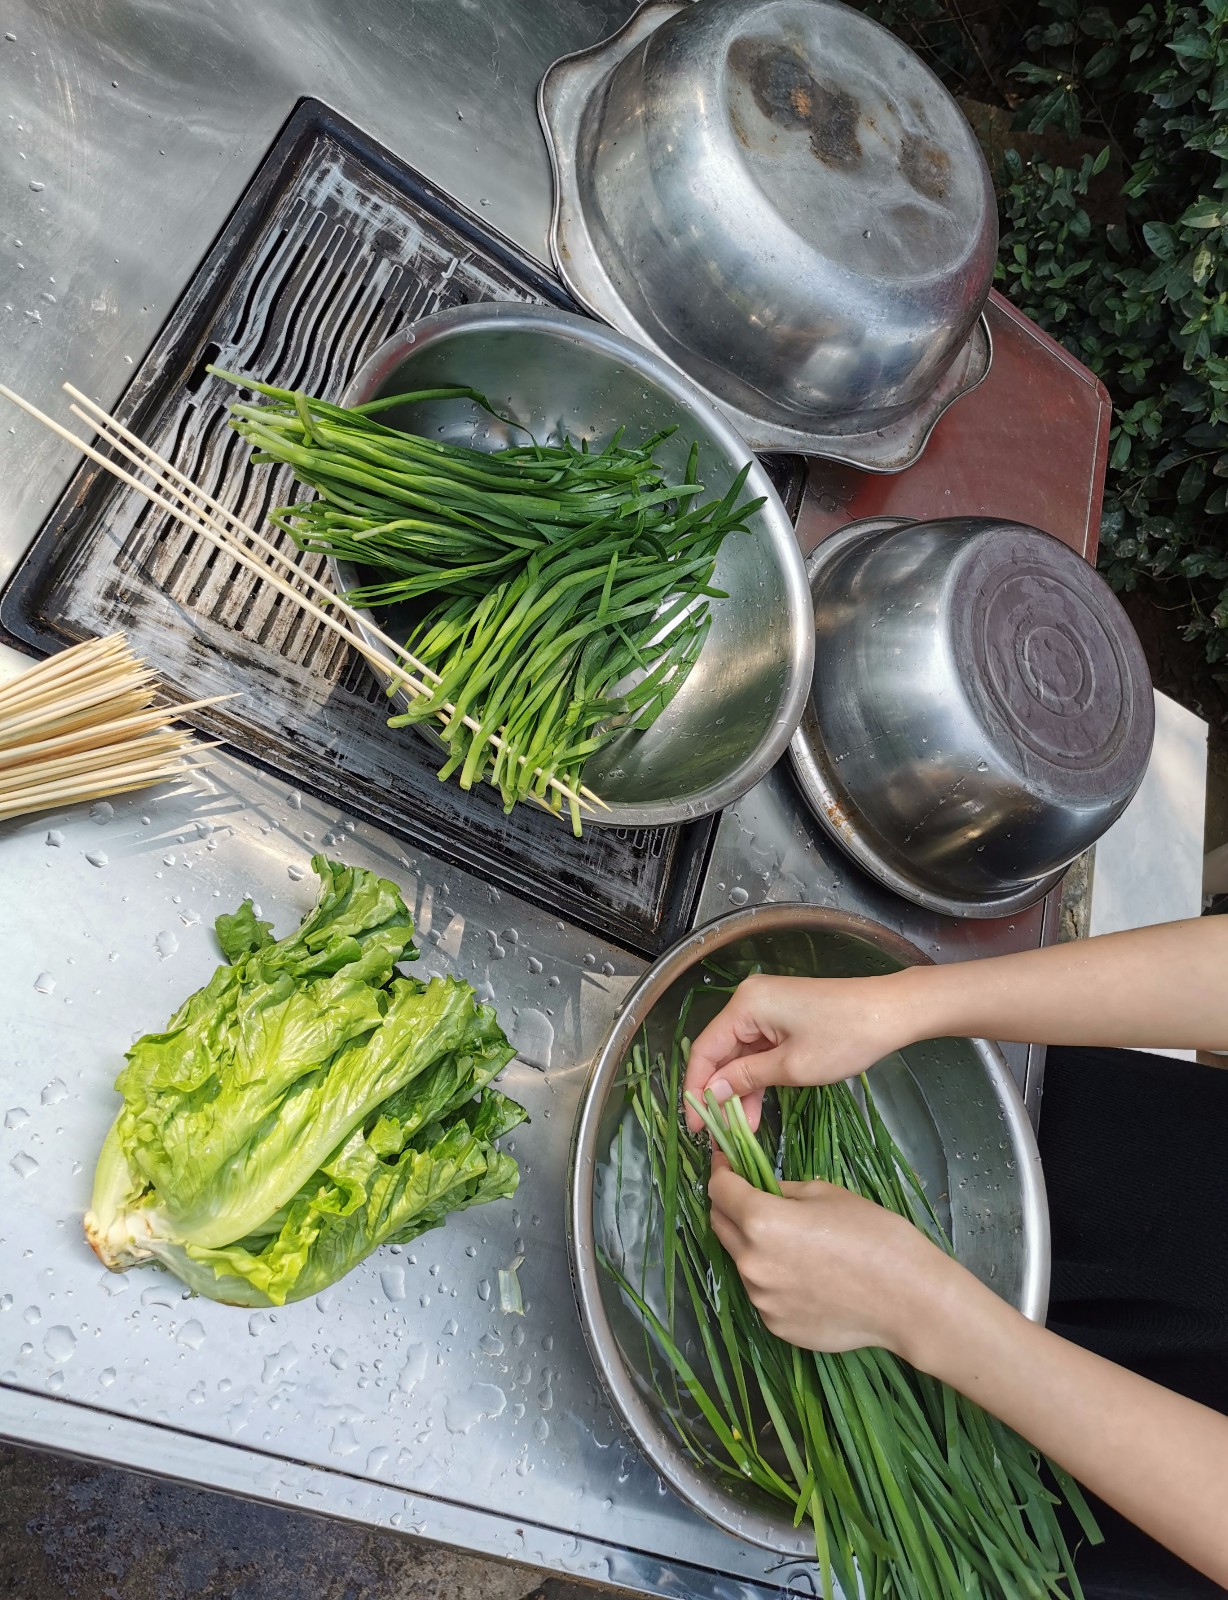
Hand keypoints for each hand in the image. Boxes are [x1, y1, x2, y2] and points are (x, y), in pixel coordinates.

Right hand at [684, 972, 914, 1131]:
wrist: (892, 1013)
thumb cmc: (844, 1038)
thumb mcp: (792, 1067)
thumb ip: (746, 1079)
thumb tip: (711, 1094)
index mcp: (745, 1005)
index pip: (705, 1050)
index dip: (696, 1089)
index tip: (695, 1125)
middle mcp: (750, 1000)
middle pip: (721, 1052)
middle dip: (719, 1093)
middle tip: (718, 1134)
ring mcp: (768, 1008)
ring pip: (741, 1054)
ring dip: (739, 1090)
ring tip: (741, 1130)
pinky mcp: (785, 1017)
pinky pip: (760, 1050)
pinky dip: (757, 1077)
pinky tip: (756, 1109)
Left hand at [707, 1160, 961, 1358]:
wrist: (909, 1299)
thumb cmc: (874, 1235)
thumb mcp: (827, 1195)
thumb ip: (782, 1191)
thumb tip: (762, 1191)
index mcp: (761, 1222)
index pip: (719, 1191)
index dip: (720, 1172)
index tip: (725, 1163)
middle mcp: (751, 1263)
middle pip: (720, 1226)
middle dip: (729, 1207)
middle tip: (750, 1196)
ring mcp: (762, 1300)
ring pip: (742, 1262)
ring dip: (753, 1246)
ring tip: (794, 1244)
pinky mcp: (776, 1326)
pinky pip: (764, 1293)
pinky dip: (774, 1279)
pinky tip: (808, 1277)